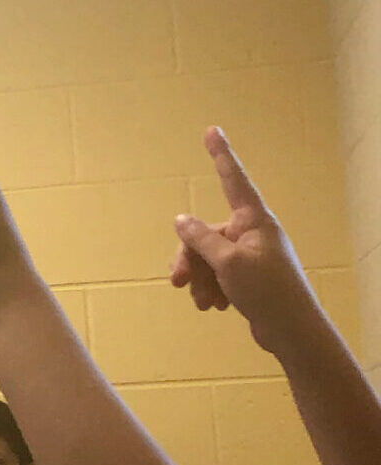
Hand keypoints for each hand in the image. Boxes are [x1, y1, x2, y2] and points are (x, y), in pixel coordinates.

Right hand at [168, 127, 322, 352]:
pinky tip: (214, 307)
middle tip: (178, 282)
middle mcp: (252, 232)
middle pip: (206, 234)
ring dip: (200, 281)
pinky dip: (211, 289)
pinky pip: (216, 275)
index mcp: (254, 220)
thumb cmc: (266, 290)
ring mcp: (250, 255)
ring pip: (207, 258)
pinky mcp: (247, 276)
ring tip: (204, 303)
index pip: (233, 180)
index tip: (211, 130)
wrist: (291, 329)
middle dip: (190, 259)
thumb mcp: (227, 263)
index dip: (221, 155)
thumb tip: (181, 219)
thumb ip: (200, 239)